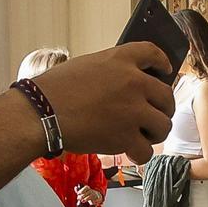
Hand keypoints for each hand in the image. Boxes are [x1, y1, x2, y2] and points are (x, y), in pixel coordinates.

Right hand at [26, 45, 175, 163]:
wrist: (41, 113)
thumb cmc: (54, 91)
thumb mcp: (86, 66)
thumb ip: (111, 72)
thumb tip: (125, 87)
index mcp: (120, 60)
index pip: (153, 53)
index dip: (163, 63)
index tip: (166, 70)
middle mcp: (133, 82)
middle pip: (166, 95)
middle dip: (163, 108)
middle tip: (154, 116)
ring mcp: (132, 110)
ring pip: (163, 124)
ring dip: (155, 132)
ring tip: (144, 136)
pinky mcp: (126, 136)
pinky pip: (147, 150)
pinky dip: (140, 153)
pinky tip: (132, 151)